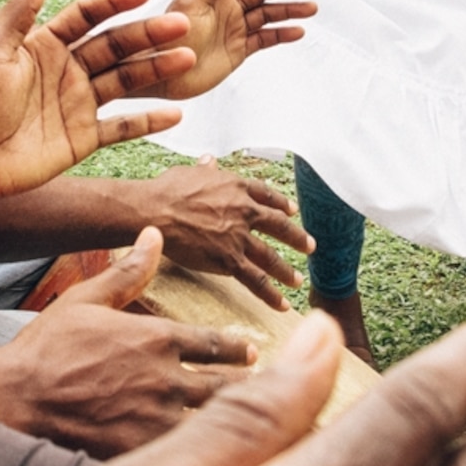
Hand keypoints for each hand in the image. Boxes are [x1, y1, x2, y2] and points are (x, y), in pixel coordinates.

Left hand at [0, 0, 196, 200]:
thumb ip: (22, 9)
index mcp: (47, 44)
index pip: (88, 15)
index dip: (115, 2)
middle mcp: (69, 70)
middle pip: (116, 46)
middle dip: (148, 34)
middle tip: (181, 25)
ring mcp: (79, 104)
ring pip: (127, 81)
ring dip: (157, 69)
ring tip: (187, 59)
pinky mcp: (84, 138)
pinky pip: (123, 128)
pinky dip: (149, 121)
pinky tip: (177, 113)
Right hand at [0, 230, 258, 456]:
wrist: (13, 399)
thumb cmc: (45, 349)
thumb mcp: (86, 299)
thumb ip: (128, 272)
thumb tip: (154, 234)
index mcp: (159, 338)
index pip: (221, 344)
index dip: (242, 350)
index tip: (252, 353)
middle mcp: (168, 378)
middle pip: (230, 386)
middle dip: (249, 388)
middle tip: (263, 391)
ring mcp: (157, 420)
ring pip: (216, 424)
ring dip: (233, 423)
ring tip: (247, 426)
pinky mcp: (143, 454)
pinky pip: (188, 458)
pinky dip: (206, 458)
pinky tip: (215, 463)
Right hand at [138, 157, 310, 308]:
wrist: (155, 211)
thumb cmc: (166, 190)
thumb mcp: (189, 172)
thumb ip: (205, 169)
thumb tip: (208, 160)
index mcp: (237, 186)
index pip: (267, 195)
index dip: (281, 204)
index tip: (291, 211)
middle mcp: (245, 211)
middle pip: (279, 226)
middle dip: (297, 238)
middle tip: (310, 246)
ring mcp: (239, 236)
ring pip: (270, 257)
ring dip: (286, 271)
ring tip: (297, 281)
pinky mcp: (229, 260)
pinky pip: (255, 280)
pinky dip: (271, 294)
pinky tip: (282, 305)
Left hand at [162, 0, 316, 98]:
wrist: (160, 73)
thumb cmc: (168, 37)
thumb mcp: (188, 5)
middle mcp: (227, 7)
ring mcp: (235, 28)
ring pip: (268, 14)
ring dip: (289, 10)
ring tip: (311, 8)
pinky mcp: (239, 50)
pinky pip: (265, 39)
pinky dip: (282, 34)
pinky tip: (298, 31)